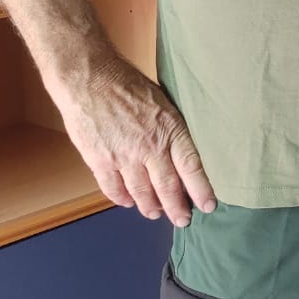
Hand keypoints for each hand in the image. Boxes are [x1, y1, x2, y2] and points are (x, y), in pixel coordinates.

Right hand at [60, 54, 214, 226]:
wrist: (89, 78)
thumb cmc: (127, 83)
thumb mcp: (162, 101)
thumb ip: (170, 128)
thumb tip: (181, 150)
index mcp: (170, 130)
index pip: (192, 167)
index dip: (201, 190)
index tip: (208, 206)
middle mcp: (149, 148)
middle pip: (168, 187)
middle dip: (177, 208)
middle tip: (183, 220)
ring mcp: (123, 157)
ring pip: (141, 193)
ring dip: (150, 207)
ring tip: (156, 213)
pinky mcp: (99, 161)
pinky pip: (113, 188)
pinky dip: (122, 198)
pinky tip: (128, 201)